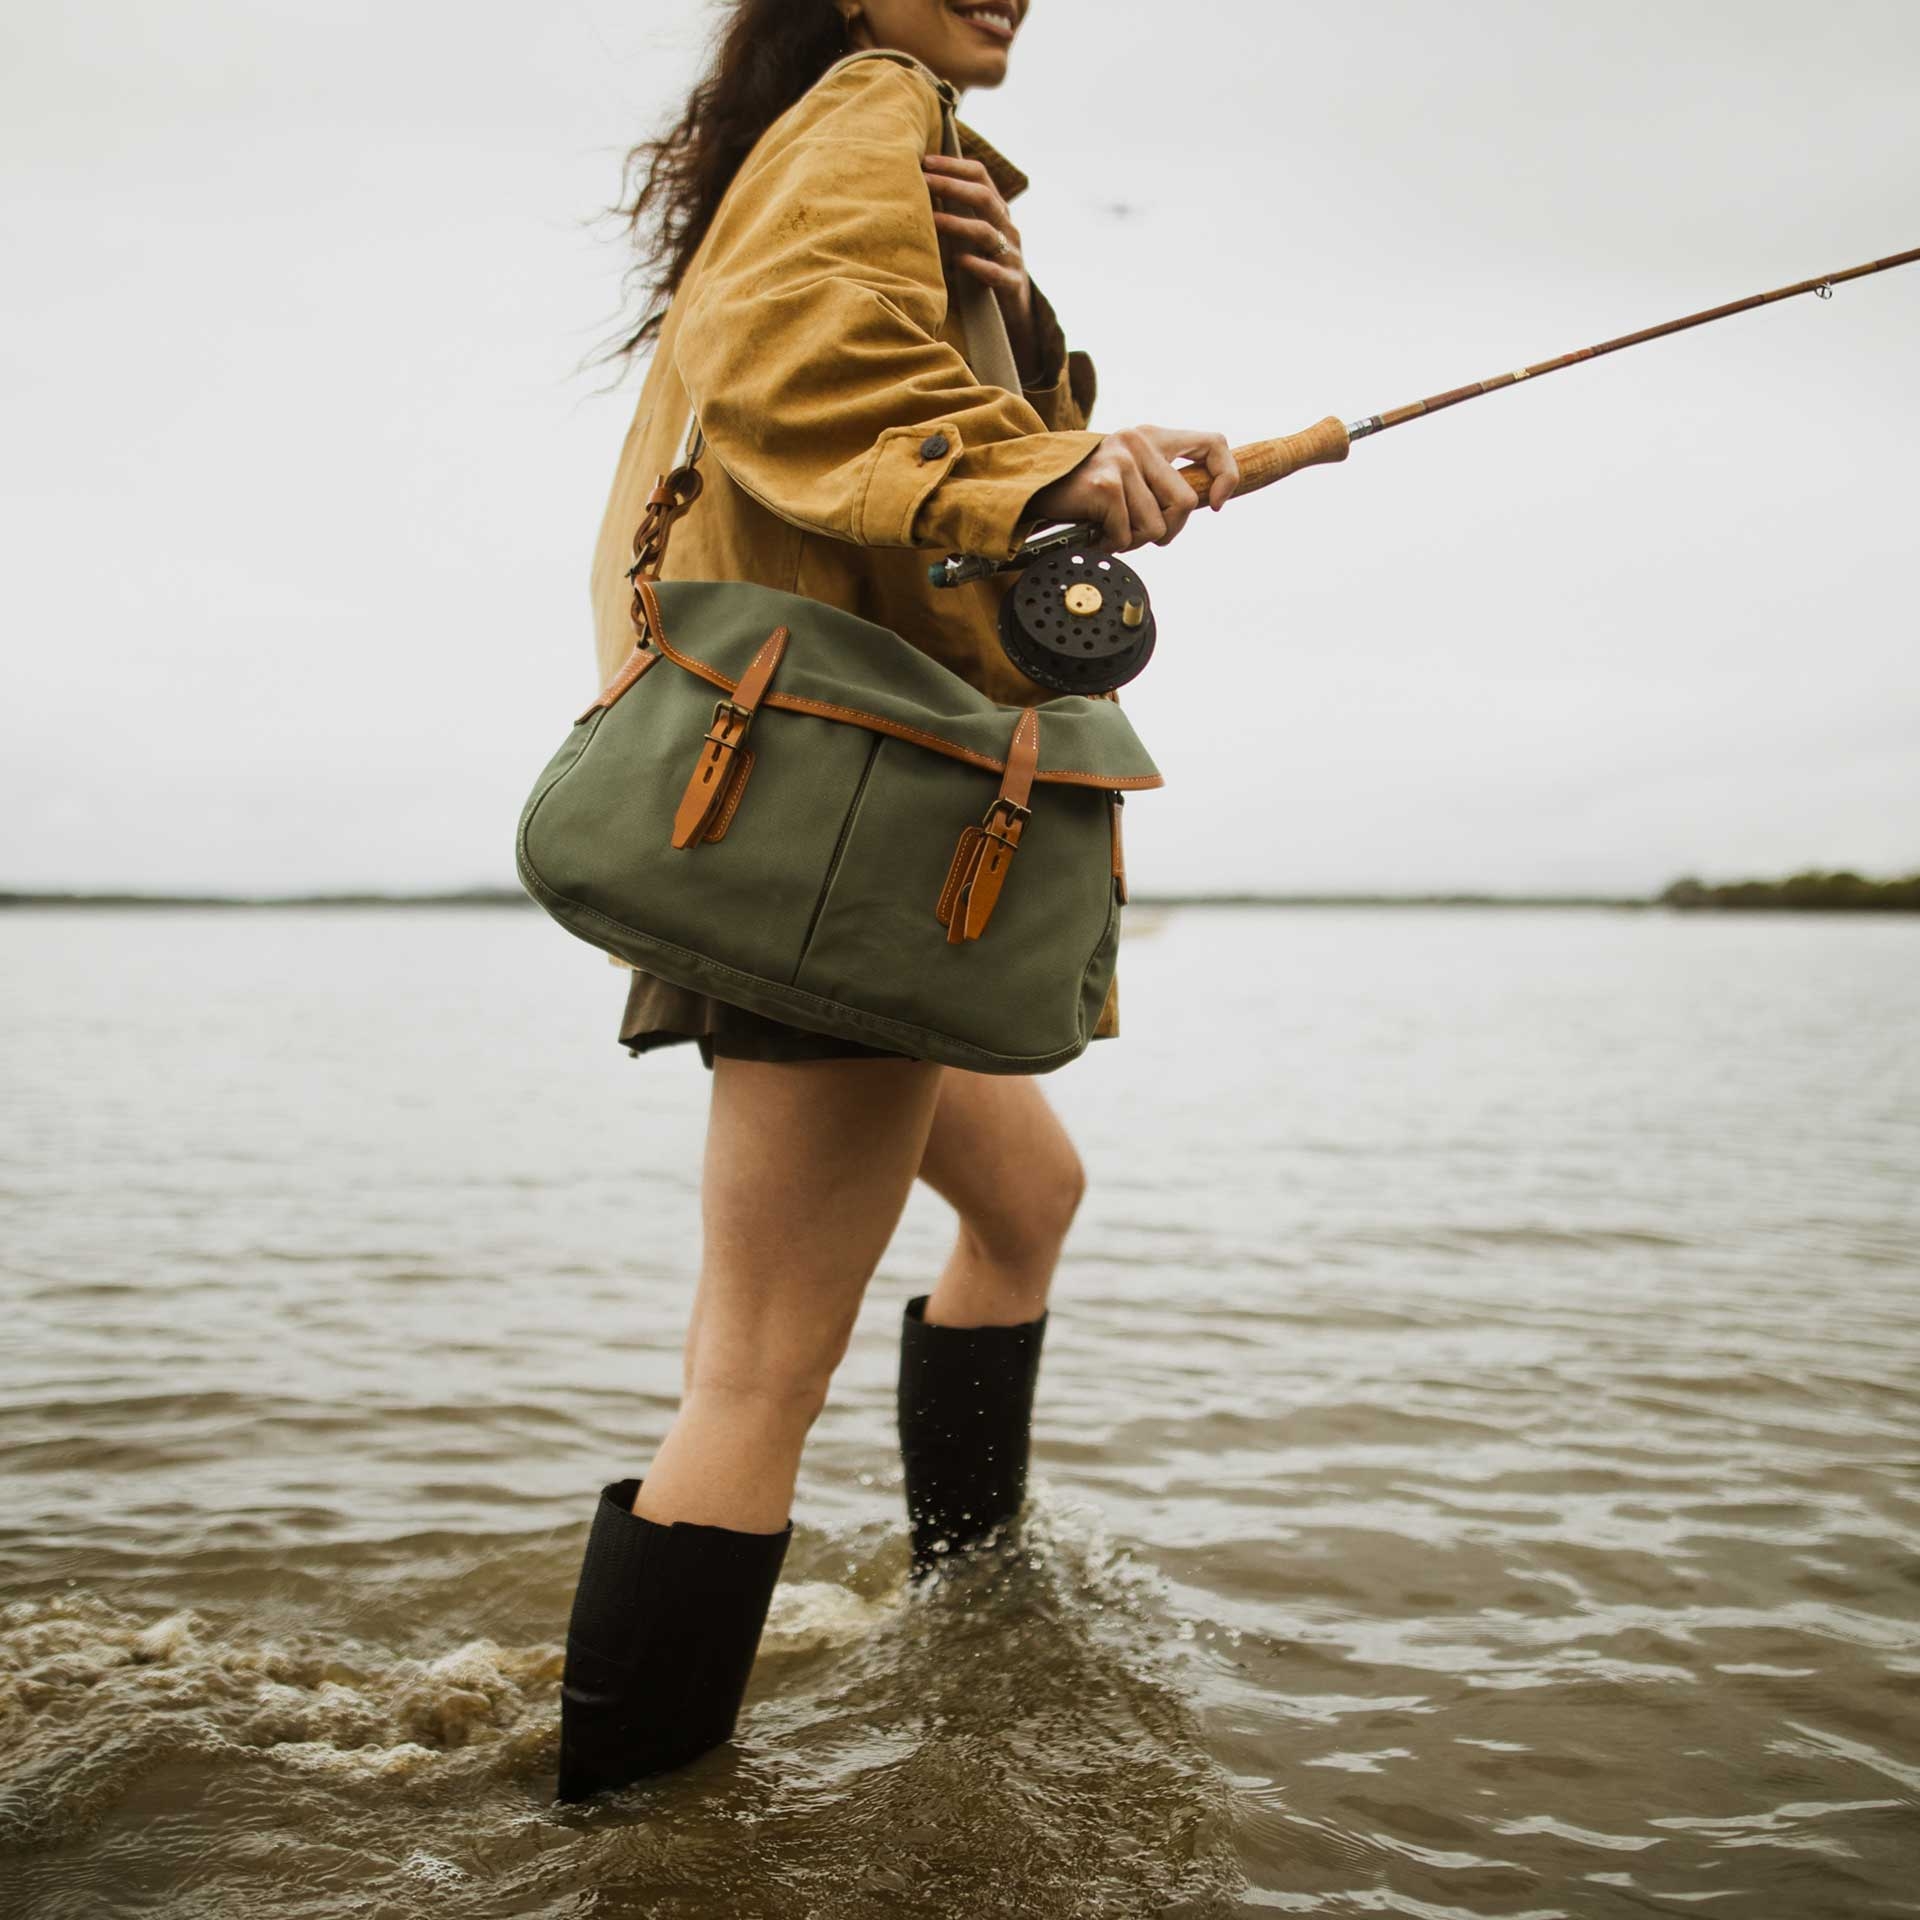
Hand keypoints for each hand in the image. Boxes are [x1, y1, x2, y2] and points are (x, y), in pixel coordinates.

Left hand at [921, 153, 1039, 377]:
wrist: (1016, 311)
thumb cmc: (984, 267)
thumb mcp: (971, 236)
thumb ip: (953, 212)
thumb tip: (915, 188)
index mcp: (998, 212)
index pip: (980, 176)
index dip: (954, 165)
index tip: (925, 160)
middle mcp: (1007, 228)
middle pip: (983, 197)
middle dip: (951, 185)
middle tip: (922, 180)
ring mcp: (1012, 256)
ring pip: (987, 232)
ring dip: (956, 223)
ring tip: (931, 219)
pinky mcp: (1012, 284)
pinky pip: (995, 273)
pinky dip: (976, 265)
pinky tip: (958, 261)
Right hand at [1026, 426, 1239, 551]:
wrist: (1031, 485)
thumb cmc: (1081, 488)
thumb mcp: (1127, 471)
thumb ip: (1159, 479)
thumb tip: (1201, 502)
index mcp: (1152, 436)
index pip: (1213, 444)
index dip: (1225, 477)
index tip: (1214, 504)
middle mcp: (1140, 442)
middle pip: (1186, 503)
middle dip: (1168, 531)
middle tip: (1140, 534)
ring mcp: (1122, 462)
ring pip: (1157, 526)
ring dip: (1134, 540)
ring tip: (1111, 530)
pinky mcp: (1106, 486)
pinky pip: (1127, 535)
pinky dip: (1111, 544)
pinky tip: (1094, 533)